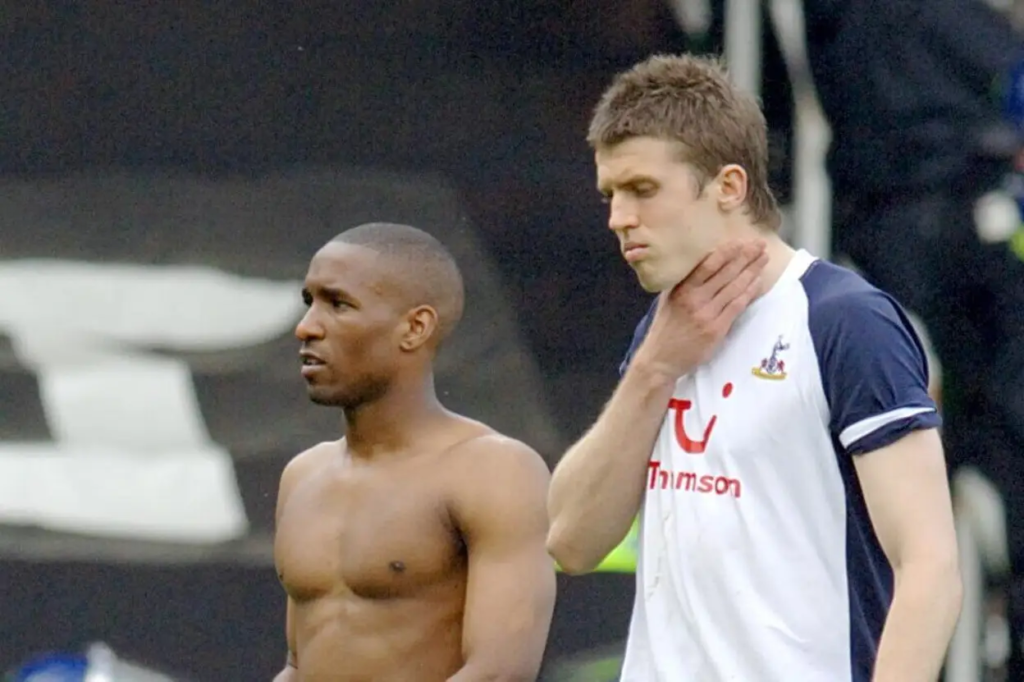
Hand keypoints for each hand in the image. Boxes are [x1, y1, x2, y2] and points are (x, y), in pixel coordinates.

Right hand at [632, 239, 767, 377]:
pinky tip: (758, 282)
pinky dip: (749, 292)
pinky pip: (737, 306)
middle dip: (746, 256)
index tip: (740, 241)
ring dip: (752, 271)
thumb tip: (706, 264)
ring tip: (764, 259)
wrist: (661, 359)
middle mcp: (694, 299)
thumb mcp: (669, 299)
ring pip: (735, 288)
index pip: (707, 265)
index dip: (726, 252)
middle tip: (760, 244)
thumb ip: (685, 283)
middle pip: (726, 273)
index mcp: (681, 289)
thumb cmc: (666, 327)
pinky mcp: (716, 329)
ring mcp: (706, 315)